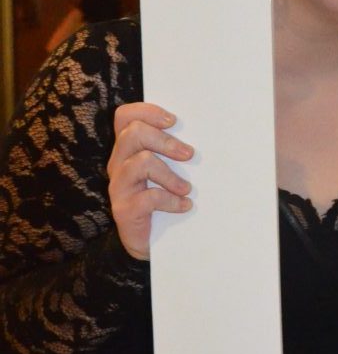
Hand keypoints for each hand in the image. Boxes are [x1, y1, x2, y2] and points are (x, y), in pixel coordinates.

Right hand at [108, 103, 194, 259]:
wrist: (145, 242)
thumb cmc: (160, 201)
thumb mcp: (166, 172)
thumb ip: (174, 153)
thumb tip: (203, 139)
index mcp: (128, 149)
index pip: (125, 116)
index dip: (147, 111)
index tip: (174, 121)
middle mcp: (118, 164)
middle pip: (132, 134)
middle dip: (165, 141)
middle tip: (189, 155)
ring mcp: (119, 186)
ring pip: (141, 163)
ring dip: (170, 174)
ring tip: (186, 188)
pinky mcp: (123, 209)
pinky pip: (148, 197)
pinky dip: (170, 201)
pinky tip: (184, 206)